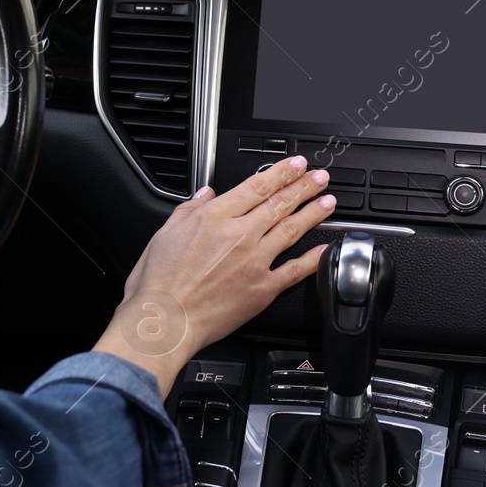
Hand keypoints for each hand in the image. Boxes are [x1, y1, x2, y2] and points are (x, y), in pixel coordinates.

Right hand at [92, 156, 335, 394]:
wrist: (164, 321)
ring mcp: (255, 262)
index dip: (281, 172)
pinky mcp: (263, 289)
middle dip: (303, 187)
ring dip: (312, 213)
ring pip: (291, 230)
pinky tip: (324, 249)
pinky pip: (294, 270)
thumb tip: (203, 194)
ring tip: (327, 202)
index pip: (256, 186)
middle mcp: (239, 235)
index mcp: (214, 218)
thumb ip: (187, 210)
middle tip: (319, 177)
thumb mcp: (162, 235)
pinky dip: (312, 259)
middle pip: (279, 203)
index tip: (296, 165)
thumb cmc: (158, 284)